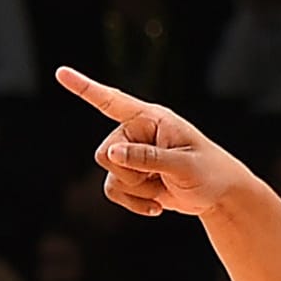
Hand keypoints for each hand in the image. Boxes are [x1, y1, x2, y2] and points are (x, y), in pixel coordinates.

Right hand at [56, 69, 252, 220]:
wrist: (219, 196)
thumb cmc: (209, 173)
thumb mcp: (183, 166)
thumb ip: (148, 158)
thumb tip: (112, 153)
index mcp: (151, 118)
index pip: (112, 101)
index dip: (85, 88)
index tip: (61, 73)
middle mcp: (136, 132)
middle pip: (105, 153)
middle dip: (130, 174)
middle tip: (162, 177)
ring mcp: (131, 154)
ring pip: (109, 175)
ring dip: (136, 191)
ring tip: (164, 188)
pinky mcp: (131, 176)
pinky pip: (114, 191)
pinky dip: (134, 203)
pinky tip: (158, 207)